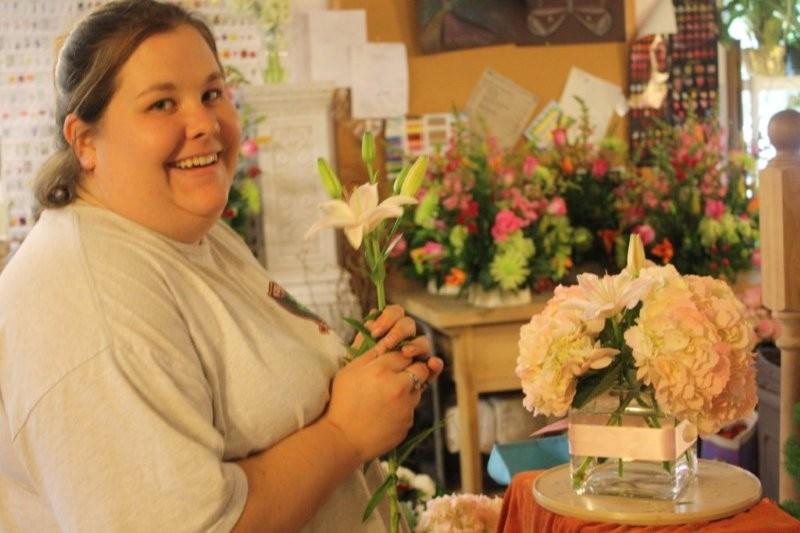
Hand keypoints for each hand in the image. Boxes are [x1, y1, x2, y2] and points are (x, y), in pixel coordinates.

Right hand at [326, 306, 443, 461]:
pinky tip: (386, 413)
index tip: (393, 364)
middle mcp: (399, 386)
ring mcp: (406, 405)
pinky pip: (411, 408)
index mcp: (382, 369)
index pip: (405, 353)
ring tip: (387, 398)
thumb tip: (388, 344)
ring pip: (419, 388)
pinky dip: (403, 408)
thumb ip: (371, 355)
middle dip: (413, 369)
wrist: (343, 439)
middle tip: (398, 376)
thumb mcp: (349, 372)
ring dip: (409, 389)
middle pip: (421, 368)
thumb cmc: (341, 403)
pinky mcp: (409, 422)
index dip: (400, 357)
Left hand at [353, 304, 443, 383]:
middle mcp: (402, 342)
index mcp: (387, 333)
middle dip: (398, 331)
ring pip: (422, 343)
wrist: (359, 412)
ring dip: (416, 345)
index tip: (374, 331)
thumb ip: (364, 339)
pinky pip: (433, 367)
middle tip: (387, 344)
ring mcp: (414, 358)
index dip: (387, 318)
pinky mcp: (423, 376)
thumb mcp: (356, 360)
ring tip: (406, 353)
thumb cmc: (356, 384)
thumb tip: (371, 314)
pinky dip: (435, 364)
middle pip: (408, 325)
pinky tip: (433, 363)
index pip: (394, 314)